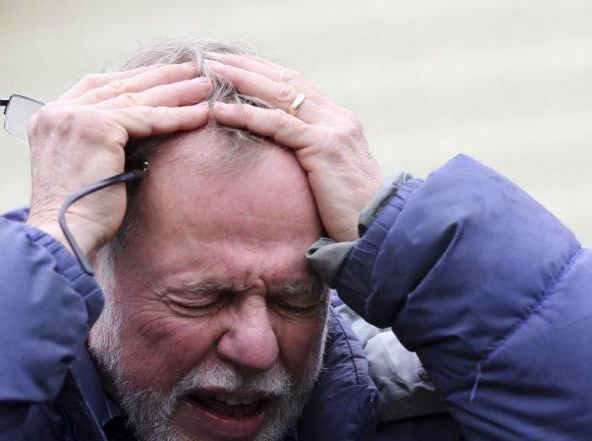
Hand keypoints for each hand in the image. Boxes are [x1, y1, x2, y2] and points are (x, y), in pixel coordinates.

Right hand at [25, 63, 211, 260]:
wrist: (63, 233)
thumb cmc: (77, 215)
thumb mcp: (82, 168)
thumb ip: (97, 146)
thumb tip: (131, 138)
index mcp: (49, 118)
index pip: (96, 86)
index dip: (132, 79)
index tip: (162, 76)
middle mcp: (59, 111)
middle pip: (120, 86)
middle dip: (160, 78)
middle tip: (192, 72)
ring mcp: (76, 116)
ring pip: (137, 98)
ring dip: (176, 91)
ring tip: (205, 85)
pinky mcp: (99, 128)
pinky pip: (147, 118)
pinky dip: (177, 116)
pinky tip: (202, 113)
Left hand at [206, 54, 382, 241]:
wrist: (380, 229)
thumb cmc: (352, 214)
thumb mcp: (330, 178)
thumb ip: (311, 159)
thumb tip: (281, 160)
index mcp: (340, 123)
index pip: (298, 86)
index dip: (264, 72)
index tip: (235, 65)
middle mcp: (338, 119)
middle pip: (286, 82)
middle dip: (248, 67)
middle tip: (214, 59)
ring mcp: (333, 130)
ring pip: (280, 94)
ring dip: (241, 80)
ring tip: (211, 73)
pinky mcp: (324, 147)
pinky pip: (277, 124)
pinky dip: (246, 114)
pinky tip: (220, 110)